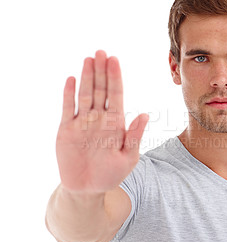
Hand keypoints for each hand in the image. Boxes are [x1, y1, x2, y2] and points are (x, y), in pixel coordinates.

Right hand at [56, 50, 147, 193]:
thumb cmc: (111, 174)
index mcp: (115, 123)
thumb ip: (135, 135)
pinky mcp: (67, 129)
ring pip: (85, 94)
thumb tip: (144, 114)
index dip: (115, 78)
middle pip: (101, 90)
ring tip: (89, 59)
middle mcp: (99, 119)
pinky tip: (72, 79)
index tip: (115, 61)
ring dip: (87, 76)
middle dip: (101, 71)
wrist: (87, 189)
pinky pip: (68, 108)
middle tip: (101, 52)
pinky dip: (69, 94)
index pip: (116, 95)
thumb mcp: (128, 157)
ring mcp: (83, 122)